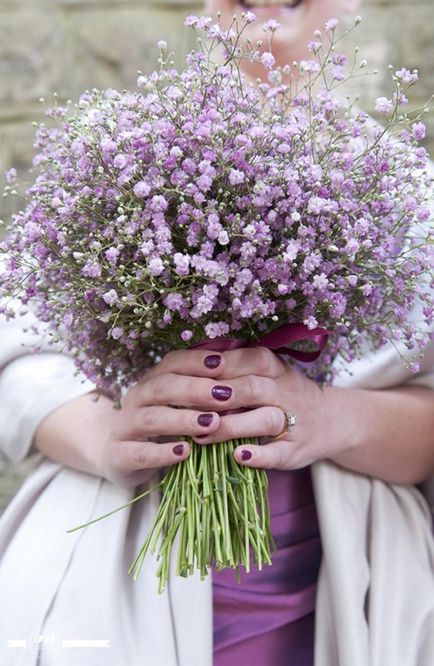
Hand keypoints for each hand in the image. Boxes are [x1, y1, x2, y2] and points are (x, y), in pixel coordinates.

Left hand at [138, 346, 350, 470]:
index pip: (245, 361)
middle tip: (186, 405)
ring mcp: (292, 421)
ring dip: (231, 427)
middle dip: (219, 395)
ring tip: (201, 434)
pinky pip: (277, 453)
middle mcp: (285, 391)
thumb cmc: (283, 393)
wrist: (331, 419)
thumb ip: (232, 368)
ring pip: (264, 420)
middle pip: (252, 388)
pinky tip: (236, 456)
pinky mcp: (295, 450)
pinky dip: (258, 456)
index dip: (216, 367)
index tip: (186, 373)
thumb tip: (186, 365)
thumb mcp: (265, 372)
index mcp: (274, 368)